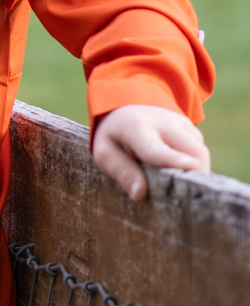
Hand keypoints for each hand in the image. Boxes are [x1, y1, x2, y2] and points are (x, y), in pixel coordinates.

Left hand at [91, 103, 209, 201]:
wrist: (125, 106)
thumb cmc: (114, 135)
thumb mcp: (105, 153)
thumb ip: (121, 171)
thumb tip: (139, 194)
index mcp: (136, 128)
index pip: (157, 148)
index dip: (174, 160)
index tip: (189, 168)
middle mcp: (163, 122)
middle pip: (193, 151)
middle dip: (195, 176)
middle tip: (186, 199)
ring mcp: (180, 122)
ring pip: (200, 152)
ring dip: (196, 172)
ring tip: (179, 187)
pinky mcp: (190, 126)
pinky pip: (199, 150)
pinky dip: (194, 164)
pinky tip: (177, 171)